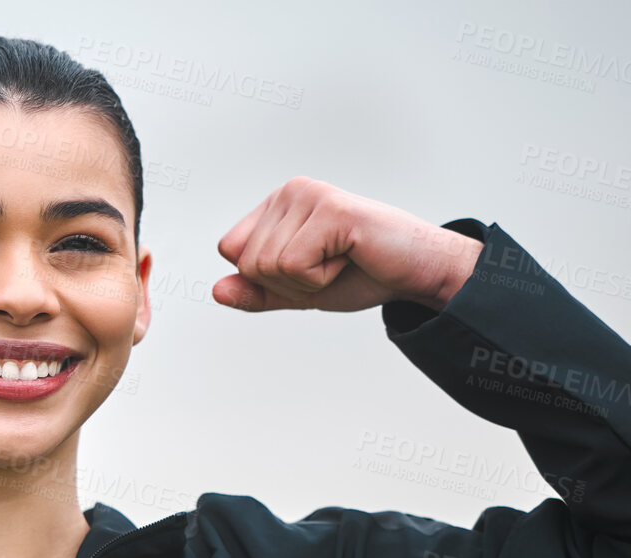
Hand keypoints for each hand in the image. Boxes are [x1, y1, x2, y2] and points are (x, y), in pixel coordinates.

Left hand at [213, 177, 480, 313]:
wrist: (414, 274)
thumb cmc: (361, 274)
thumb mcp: (298, 291)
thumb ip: (256, 293)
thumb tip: (216, 291)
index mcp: (276, 205)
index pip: (231, 252)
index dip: (266, 277)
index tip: (309, 267)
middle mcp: (289, 192)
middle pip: (248, 262)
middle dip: (288, 283)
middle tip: (330, 266)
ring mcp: (309, 196)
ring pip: (269, 265)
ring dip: (308, 281)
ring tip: (341, 260)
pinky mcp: (329, 209)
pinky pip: (294, 265)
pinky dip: (321, 278)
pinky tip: (349, 257)